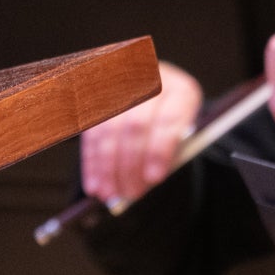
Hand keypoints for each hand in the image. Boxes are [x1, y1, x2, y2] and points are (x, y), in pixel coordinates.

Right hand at [81, 60, 202, 205]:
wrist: (155, 95)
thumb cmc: (173, 125)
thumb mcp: (183, 135)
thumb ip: (169, 153)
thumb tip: (143, 182)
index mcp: (181, 90)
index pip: (168, 120)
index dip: (159, 150)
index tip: (154, 179)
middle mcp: (149, 81)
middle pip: (135, 125)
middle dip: (130, 164)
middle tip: (129, 193)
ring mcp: (120, 86)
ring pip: (108, 130)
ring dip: (107, 167)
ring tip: (109, 194)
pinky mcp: (97, 97)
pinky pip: (91, 133)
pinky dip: (91, 162)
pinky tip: (94, 184)